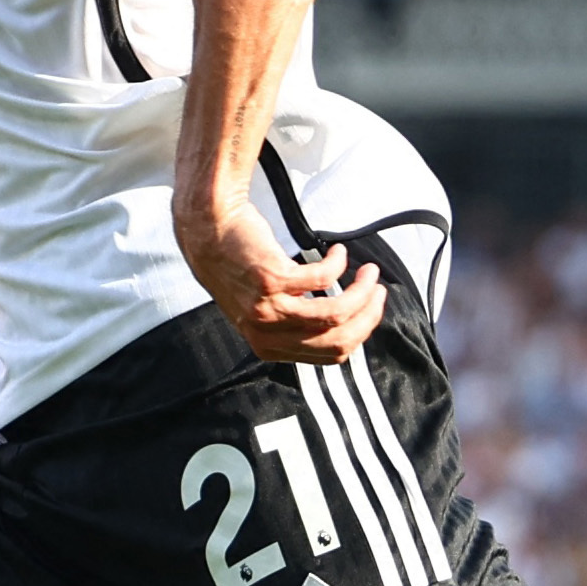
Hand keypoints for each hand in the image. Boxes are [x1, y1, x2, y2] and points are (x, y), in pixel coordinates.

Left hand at [178, 201, 385, 364]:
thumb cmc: (238, 266)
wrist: (208, 231)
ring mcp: (269, 308)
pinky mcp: (272, 279)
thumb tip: (343, 325)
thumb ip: (293, 324)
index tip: (370, 309)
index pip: (331, 355)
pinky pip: (323, 277)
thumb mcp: (262, 309)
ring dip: (362, 290)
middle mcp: (267, 333)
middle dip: (369, 314)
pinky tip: (337, 252)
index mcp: (269, 347)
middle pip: (338, 338)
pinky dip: (338, 263)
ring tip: (368, 271)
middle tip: (378, 290)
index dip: (360, 332)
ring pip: (335, 312)